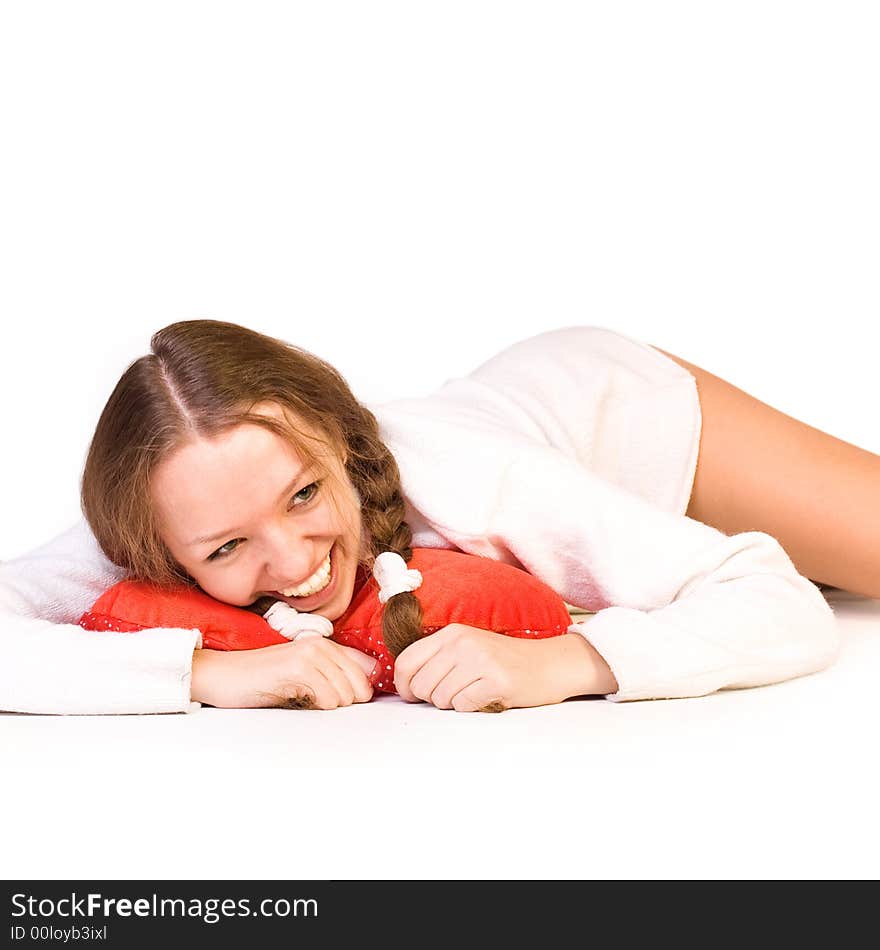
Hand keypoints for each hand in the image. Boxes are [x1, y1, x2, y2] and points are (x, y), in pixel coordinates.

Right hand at [191, 637, 376, 709]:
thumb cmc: (261, 679)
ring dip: (328, 706)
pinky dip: (318, 708)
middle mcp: (321, 644)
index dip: (359, 692)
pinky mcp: (298, 668)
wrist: (223, 675)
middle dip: (345, 702)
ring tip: (303, 698)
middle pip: (360, 685)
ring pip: (345, 694)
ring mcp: (310, 654)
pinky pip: (328, 699)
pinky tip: (296, 698)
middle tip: (316, 701)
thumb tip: (369, 685)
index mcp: (325, 644)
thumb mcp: (303, 674)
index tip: (340, 700)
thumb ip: (334, 675)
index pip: (366, 670)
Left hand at [393, 624, 617, 711]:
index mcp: (451, 633)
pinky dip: (471, 707)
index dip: (403, 684)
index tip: (412, 695)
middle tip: (454, 695)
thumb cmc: (505, 661)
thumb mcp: (469, 647)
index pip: (406, 661)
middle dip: (431, 698)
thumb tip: (406, 685)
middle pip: (421, 684)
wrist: (550, 663)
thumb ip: (438, 659)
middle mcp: (463, 642)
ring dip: (454, 703)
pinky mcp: (497, 680)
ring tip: (473, 693)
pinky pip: (464, 705)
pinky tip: (486, 697)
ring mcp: (480, 660)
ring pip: (441, 698)